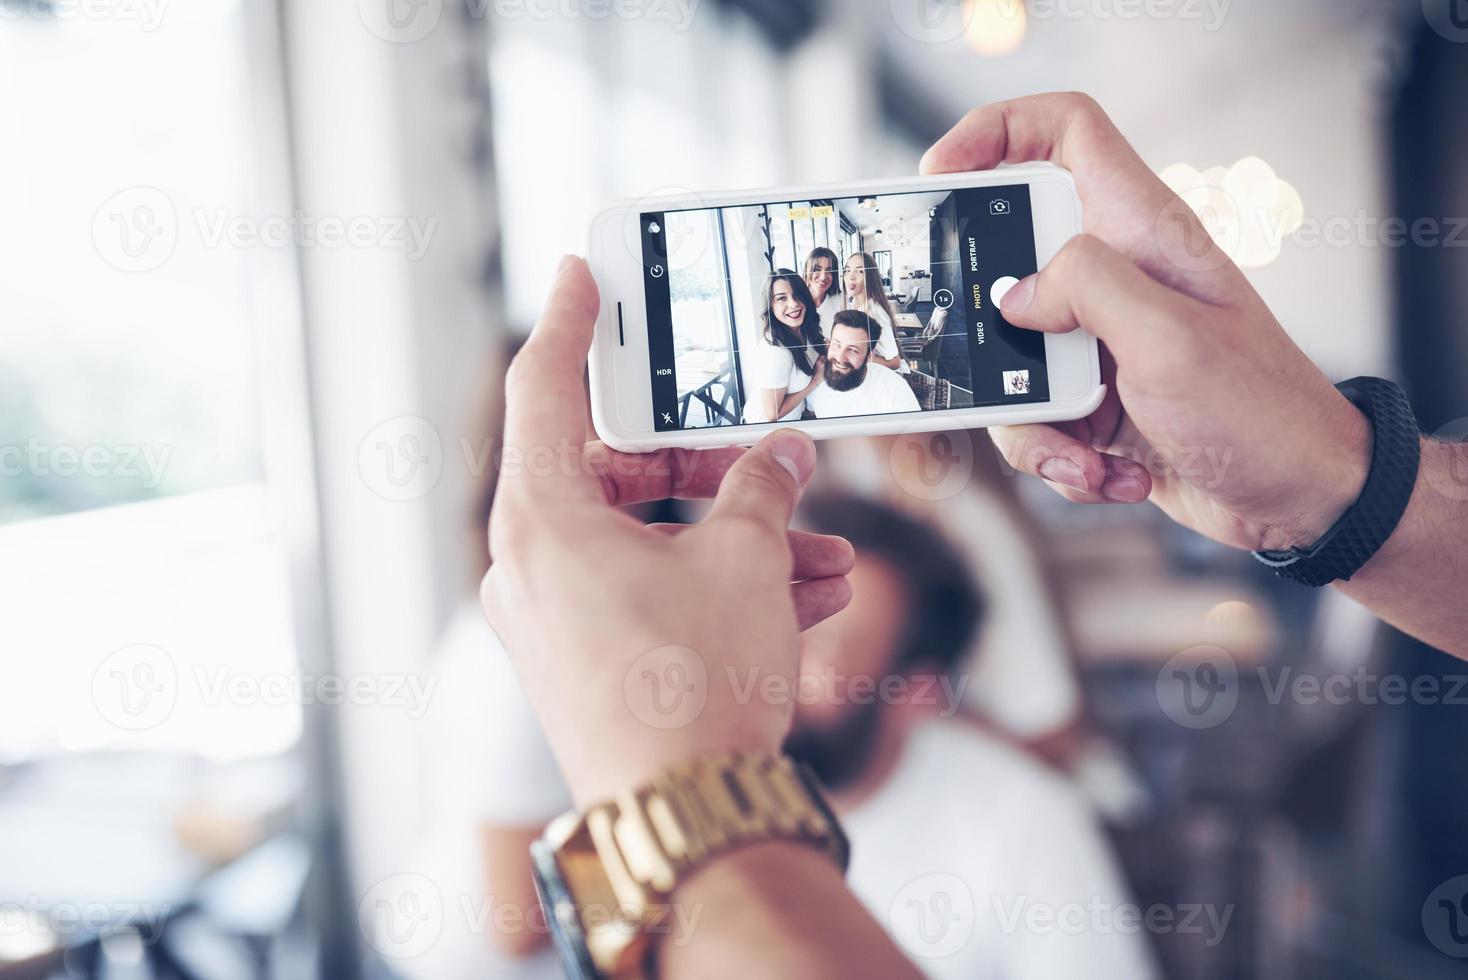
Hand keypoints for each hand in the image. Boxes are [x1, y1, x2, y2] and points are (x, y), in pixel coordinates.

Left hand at [480, 256, 853, 804]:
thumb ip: (762, 488)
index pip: (544, 388)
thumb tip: (783, 456)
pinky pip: (654, 593)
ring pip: (654, 542)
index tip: (581, 272)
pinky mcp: (589, 660)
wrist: (688, 819)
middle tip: (777, 457)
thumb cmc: (694, 688)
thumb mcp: (745, 562)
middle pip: (622, 472)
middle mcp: (532, 565)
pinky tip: (807, 596)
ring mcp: (557, 618)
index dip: (569, 321)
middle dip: (716, 469)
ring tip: (828, 553)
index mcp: (541, 520)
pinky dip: (720, 585)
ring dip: (742, 539)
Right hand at [922, 93, 1369, 551]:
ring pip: (1010, 361)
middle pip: (1008, 266)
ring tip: (1087, 454)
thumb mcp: (1170, 341)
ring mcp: (1102, 339)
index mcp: (1142, 232)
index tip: (942, 174)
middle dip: (992, 334)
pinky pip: (1035, 420)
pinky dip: (1061, 458)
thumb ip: (1087, 289)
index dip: (995, 132)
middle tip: (1004, 370)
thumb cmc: (1263, 413)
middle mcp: (1118, 276)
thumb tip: (1016, 296)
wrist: (1302, 501)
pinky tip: (1112, 472)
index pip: (1066, 133)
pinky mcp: (1095, 399)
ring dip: (1034, 425)